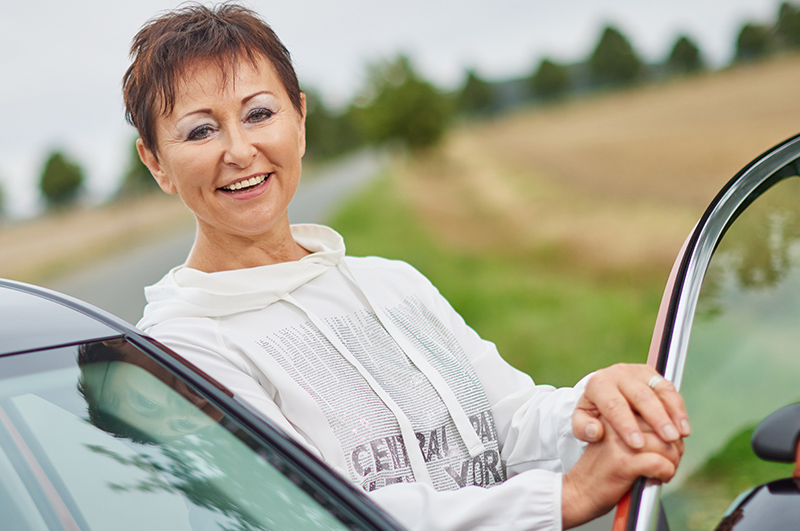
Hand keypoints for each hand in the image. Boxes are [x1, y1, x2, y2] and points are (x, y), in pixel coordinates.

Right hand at [562, 416, 683, 528]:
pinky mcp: (623, 463)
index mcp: (613, 415)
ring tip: (665, 469)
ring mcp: (619, 443)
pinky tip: (659, 477)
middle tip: (671, 459)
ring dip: (673, 460)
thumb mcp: (617, 440)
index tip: (672, 441)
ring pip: (665, 444)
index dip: (670, 427)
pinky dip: (666, 472)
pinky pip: (659, 462)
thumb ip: (639, 430)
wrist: (579, 491)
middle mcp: (615, 424)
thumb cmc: (603, 469)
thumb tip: (675, 431)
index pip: (654, 409)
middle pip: (663, 426)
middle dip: (675, 445)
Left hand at [572, 363, 689, 448]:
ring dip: (672, 413)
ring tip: (679, 436)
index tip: (638, 445)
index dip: (626, 425)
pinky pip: (669, 390)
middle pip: (640, 396)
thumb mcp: (582, 419)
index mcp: (599, 384)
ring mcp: (638, 372)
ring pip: (659, 390)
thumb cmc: (594, 411)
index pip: (614, 405)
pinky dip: (679, 409)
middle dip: (656, 419)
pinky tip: (684, 428)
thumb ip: (583, 428)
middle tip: (667, 440)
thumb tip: (595, 432)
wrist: (604, 391)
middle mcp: (619, 373)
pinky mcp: (654, 375)